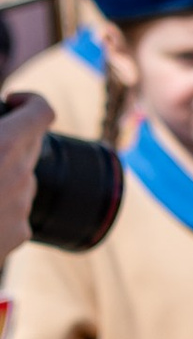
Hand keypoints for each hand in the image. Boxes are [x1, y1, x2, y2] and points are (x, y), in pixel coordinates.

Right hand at [0, 92, 43, 256]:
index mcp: (4, 146)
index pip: (42, 112)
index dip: (30, 102)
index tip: (12, 103)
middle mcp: (21, 175)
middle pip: (31, 146)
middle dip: (10, 140)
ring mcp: (22, 208)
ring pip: (22, 180)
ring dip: (3, 176)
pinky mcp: (18, 236)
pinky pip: (16, 213)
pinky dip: (0, 209)